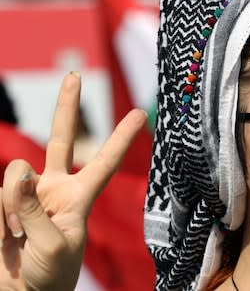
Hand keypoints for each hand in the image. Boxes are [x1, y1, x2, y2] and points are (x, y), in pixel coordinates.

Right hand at [0, 72, 146, 289]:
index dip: (121, 138)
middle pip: (61, 139)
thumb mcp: (54, 245)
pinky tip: (6, 235)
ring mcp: (26, 192)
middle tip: (74, 74)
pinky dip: (0, 214)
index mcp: (79, 197)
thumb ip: (35, 209)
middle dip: (66, 107)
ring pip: (15, 174)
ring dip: (13, 207)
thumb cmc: (50, 275)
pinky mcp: (3, 201)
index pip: (105, 162)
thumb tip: (17, 175)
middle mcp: (54, 188)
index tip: (140, 113)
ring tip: (19, 235)